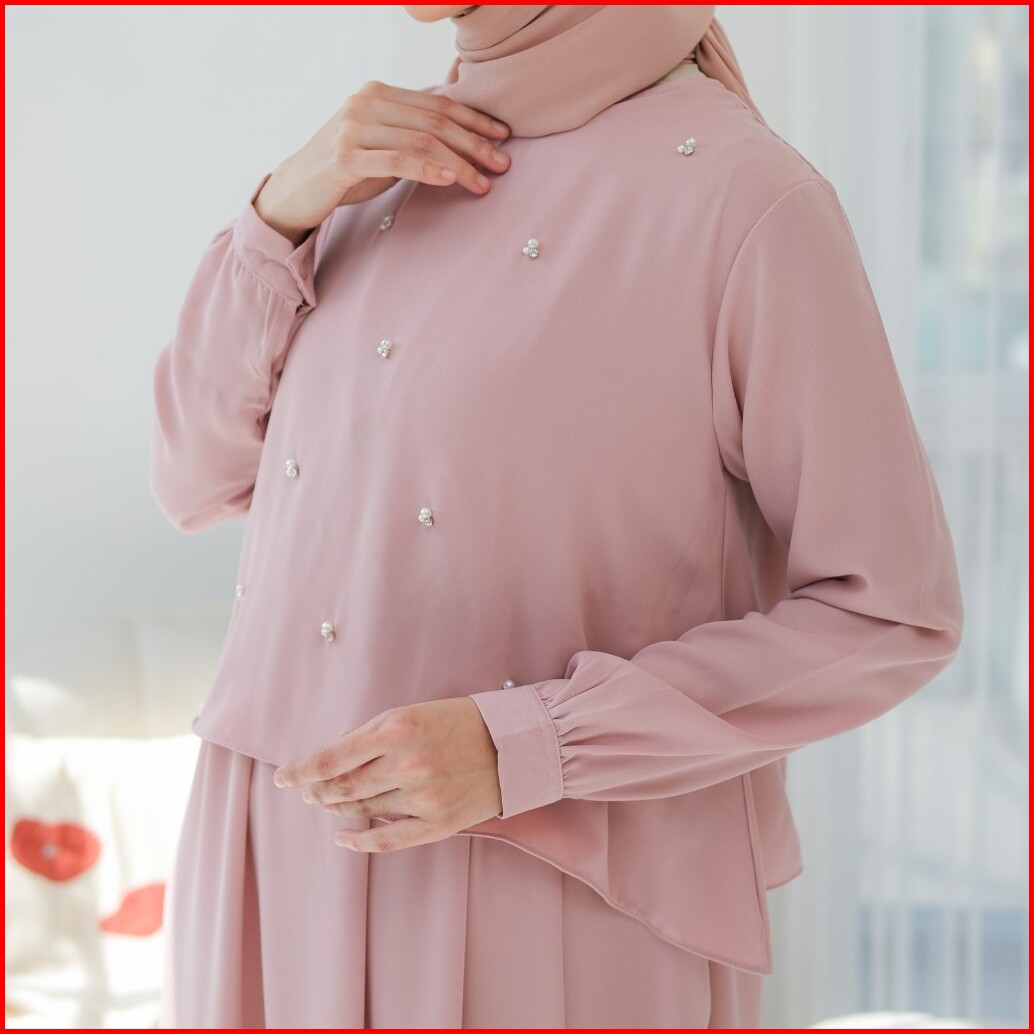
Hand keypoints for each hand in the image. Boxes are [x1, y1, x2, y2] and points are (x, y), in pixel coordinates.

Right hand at [254, 80, 512, 243]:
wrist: (294, 191)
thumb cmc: (344, 171)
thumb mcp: (382, 144)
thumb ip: (412, 134)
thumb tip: (458, 135)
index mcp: (377, 94)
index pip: (437, 103)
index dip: (474, 118)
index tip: (503, 135)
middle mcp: (365, 104)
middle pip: (434, 121)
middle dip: (474, 143)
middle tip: (503, 163)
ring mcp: (354, 129)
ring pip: (421, 141)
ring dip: (459, 163)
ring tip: (484, 181)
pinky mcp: (346, 158)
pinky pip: (398, 161)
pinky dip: (429, 170)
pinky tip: (452, 179)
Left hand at [271, 697, 502, 852]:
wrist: (514, 743)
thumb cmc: (459, 721)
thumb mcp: (411, 713)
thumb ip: (372, 736)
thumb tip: (331, 761)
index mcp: (396, 728)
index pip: (331, 758)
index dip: (300, 771)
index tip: (282, 777)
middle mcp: (406, 763)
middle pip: (342, 787)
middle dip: (317, 791)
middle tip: (305, 791)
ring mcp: (423, 796)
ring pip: (363, 809)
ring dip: (337, 808)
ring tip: (325, 804)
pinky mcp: (440, 823)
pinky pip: (389, 839)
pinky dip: (360, 840)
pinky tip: (343, 837)